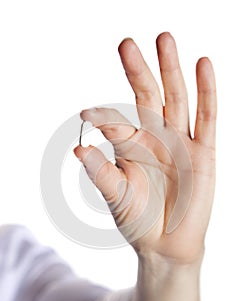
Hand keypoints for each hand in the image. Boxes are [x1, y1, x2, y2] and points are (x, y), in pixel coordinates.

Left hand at [74, 32, 216, 264]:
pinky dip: (206, 92)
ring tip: (164, 40)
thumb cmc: (139, 221)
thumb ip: (102, 174)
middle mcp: (155, 138)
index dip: (104, 118)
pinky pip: (206, 118)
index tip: (88, 116)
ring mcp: (181, 142)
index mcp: (131, 146)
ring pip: (177, 99)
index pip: (117, 123)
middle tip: (126, 44)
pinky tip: (202, 65)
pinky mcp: (204, 152)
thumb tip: (81, 149)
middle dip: (138, 71)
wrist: (166, 244)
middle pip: (148, 97)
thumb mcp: (117, 197)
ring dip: (171, 70)